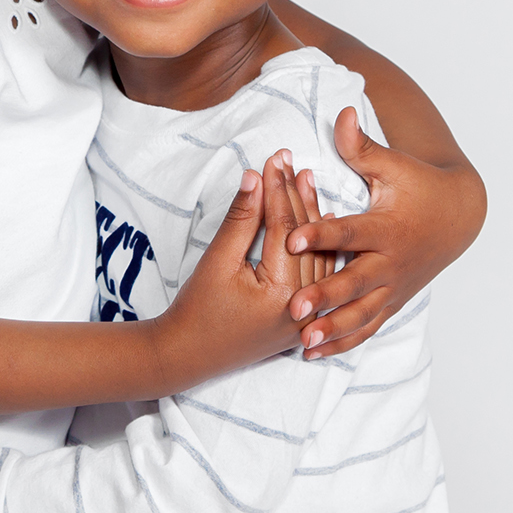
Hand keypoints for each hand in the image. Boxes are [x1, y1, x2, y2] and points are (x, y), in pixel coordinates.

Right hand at [152, 153, 320, 392]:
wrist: (189, 355)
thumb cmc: (198, 310)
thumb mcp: (217, 260)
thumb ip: (241, 218)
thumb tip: (255, 175)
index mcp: (282, 293)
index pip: (286, 228)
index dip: (279, 189)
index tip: (274, 158)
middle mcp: (304, 306)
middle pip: (306, 237)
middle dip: (295, 195)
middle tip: (288, 160)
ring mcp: (308, 315)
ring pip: (317, 253)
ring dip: (310, 214)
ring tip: (305, 178)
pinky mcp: (304, 317)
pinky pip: (319, 273)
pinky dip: (320, 243)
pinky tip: (323, 216)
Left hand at [285, 108, 475, 357]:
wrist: (459, 216)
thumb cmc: (420, 185)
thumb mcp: (393, 165)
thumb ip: (361, 146)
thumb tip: (340, 114)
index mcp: (386, 227)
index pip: (350, 231)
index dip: (321, 233)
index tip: (291, 238)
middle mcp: (390, 262)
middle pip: (354, 281)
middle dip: (325, 295)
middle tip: (294, 308)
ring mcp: (393, 286)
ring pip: (361, 312)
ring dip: (333, 328)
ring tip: (304, 341)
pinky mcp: (393, 301)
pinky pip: (368, 325)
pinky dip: (344, 340)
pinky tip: (315, 352)